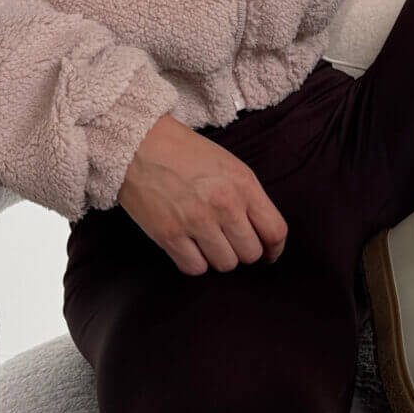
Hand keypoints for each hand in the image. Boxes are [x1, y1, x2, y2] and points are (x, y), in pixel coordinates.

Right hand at [117, 112, 287, 274]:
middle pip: (251, 253)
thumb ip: (248, 197)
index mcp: (243, 184)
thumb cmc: (184, 153)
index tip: (268, 254)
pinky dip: (195, 263)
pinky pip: (195, 268)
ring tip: (208, 243)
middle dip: (243, 252)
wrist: (138, 144)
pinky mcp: (169, 235)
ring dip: (218, 258)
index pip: (275, 231)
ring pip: (225, 264)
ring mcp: (196, 221)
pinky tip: (190, 247)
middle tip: (231, 244)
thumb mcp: (228, 165)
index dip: (274, 250)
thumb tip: (261, 233)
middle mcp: (224, 204)